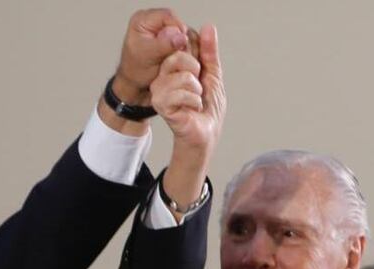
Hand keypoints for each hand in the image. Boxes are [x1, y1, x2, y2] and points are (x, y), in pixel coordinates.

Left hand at [114, 9, 190, 104]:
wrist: (136, 85)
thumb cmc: (135, 71)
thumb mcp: (148, 56)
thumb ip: (164, 45)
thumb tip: (181, 37)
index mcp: (143, 20)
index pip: (168, 16)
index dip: (178, 30)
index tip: (180, 47)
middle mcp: (157, 22)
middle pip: (181, 25)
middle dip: (183, 43)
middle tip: (178, 58)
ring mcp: (168, 32)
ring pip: (188, 35)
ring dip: (188, 50)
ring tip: (178, 64)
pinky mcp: (176, 42)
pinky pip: (191, 44)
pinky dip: (189, 55)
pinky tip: (183, 65)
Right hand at [152, 24, 225, 217]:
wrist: (205, 134)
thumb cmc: (207, 110)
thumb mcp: (213, 76)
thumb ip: (209, 52)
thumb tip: (208, 28)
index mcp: (175, 68)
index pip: (182, 46)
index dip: (196, 56)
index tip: (201, 72)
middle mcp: (164, 76)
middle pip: (178, 56)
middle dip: (196, 72)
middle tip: (198, 87)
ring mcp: (160, 90)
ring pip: (180, 75)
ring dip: (196, 90)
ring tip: (196, 100)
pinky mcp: (161, 105)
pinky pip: (178, 93)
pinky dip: (192, 101)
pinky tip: (192, 108)